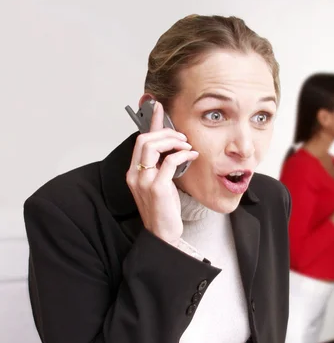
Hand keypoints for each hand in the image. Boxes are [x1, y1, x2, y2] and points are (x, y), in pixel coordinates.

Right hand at [126, 101, 198, 244]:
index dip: (151, 123)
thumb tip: (173, 150)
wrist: (162, 234)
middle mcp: (135, 175)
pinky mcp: (157, 188)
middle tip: (182, 137)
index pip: (140, 141)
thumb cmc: (163, 211)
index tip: (159, 108)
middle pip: (145, 139)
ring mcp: (144, 181)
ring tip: (186, 145)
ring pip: (153, 146)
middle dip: (165, 132)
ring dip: (173, 141)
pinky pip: (169, 161)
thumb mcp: (161, 185)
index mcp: (134, 173)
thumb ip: (162, 167)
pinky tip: (191, 156)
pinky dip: (182, 154)